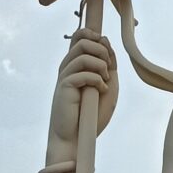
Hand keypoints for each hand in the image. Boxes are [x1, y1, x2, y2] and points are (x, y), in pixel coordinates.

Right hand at [49, 27, 118, 144]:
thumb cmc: (92, 114)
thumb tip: (104, 40)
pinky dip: (98, 80)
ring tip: (105, 81)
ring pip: (83, 53)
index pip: (80, 36)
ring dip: (101, 65)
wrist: (79, 137)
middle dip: (102, 51)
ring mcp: (65, 75)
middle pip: (83, 40)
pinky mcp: (64, 86)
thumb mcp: (108, 85)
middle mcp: (68, 66)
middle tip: (108, 69)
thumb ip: (109, 64)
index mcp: (77, 64)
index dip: (94, 35)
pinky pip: (83, 72)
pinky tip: (101, 91)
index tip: (107, 52)